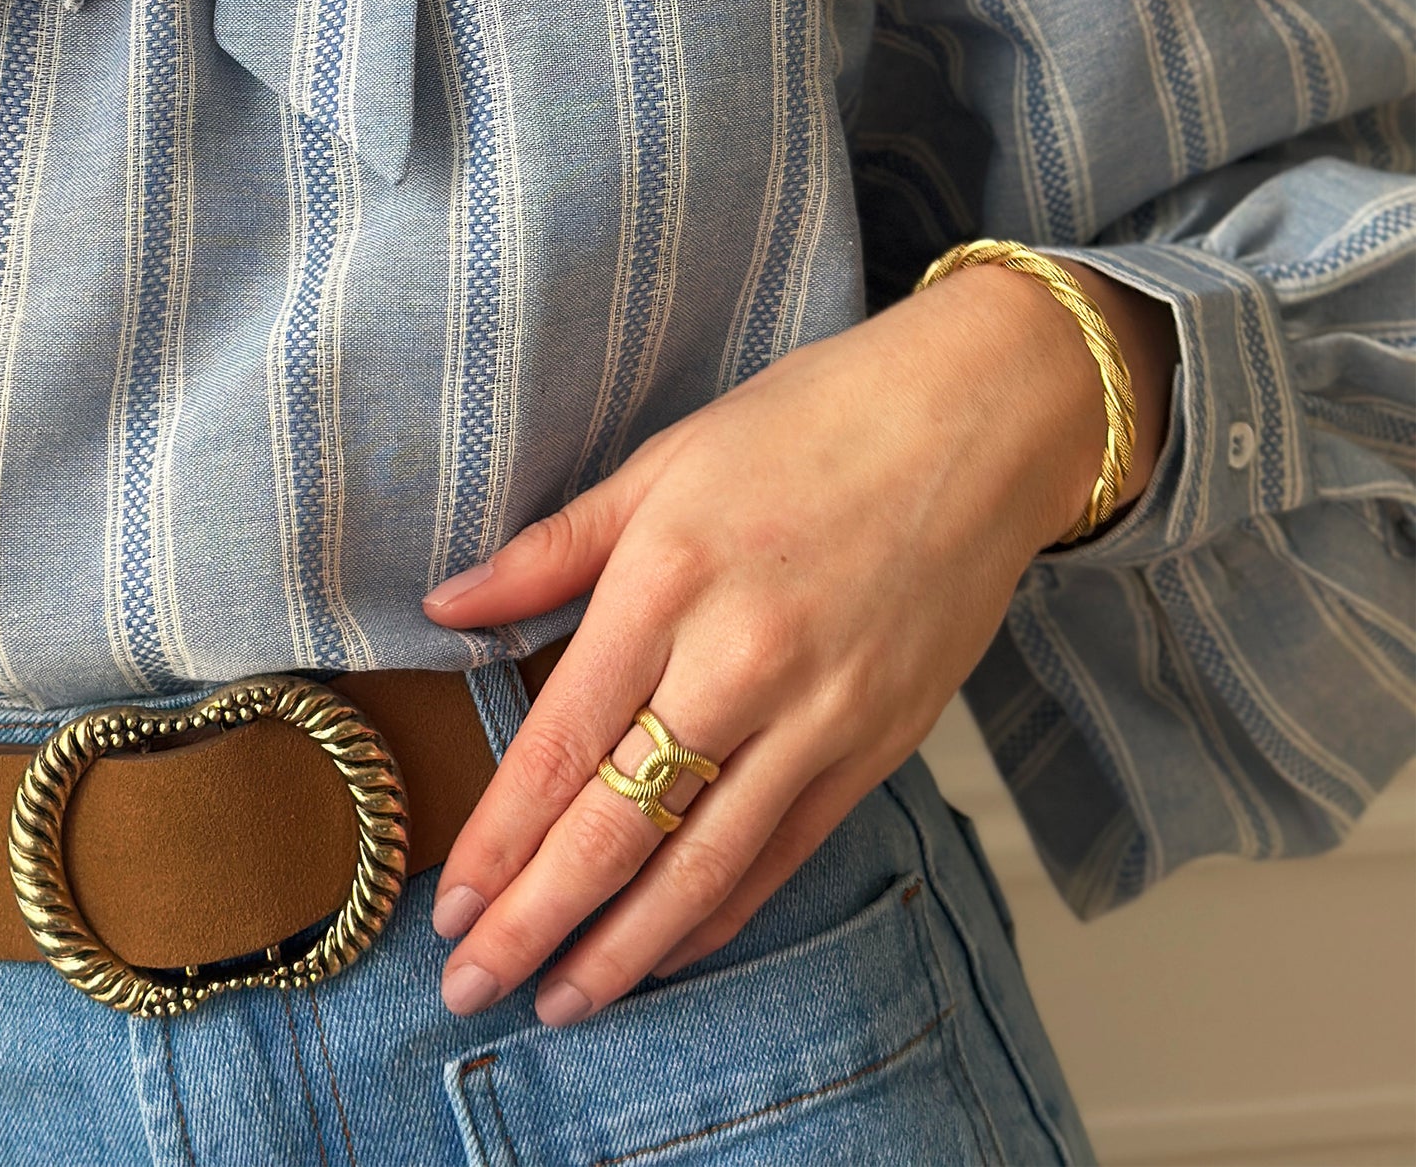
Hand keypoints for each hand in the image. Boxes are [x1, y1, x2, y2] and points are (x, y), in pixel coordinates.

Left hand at [422, 259, 1171, 1025]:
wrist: (978, 418)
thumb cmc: (811, 422)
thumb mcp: (663, 460)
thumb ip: (552, 548)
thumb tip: (444, 604)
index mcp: (669, 581)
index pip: (563, 742)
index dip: (501, 838)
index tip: (449, 905)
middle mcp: (740, 661)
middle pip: (621, 824)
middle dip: (537, 920)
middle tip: (472, 987)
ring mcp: (820, 712)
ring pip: (705, 865)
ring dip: (624, 948)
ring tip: (561, 1004)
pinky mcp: (881, 743)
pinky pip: (786, 852)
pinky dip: (721, 913)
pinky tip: (669, 950)